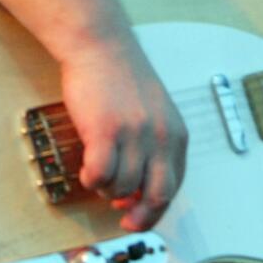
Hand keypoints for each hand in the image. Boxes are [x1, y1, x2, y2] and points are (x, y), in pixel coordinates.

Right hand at [58, 38, 187, 232]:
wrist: (101, 46)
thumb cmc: (122, 78)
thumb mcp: (154, 113)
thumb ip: (154, 147)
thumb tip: (138, 189)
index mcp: (176, 134)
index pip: (174, 187)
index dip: (154, 208)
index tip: (138, 216)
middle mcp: (159, 137)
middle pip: (157, 196)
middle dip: (139, 215)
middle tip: (121, 215)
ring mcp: (134, 135)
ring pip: (122, 187)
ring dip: (106, 189)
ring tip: (98, 173)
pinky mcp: (105, 132)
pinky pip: (99, 176)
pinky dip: (91, 180)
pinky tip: (87, 170)